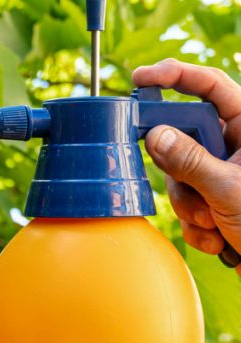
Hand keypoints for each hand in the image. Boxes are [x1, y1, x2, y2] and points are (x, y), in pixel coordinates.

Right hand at [132, 59, 240, 269]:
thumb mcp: (227, 190)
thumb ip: (189, 161)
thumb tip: (155, 136)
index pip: (211, 87)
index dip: (175, 77)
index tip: (141, 79)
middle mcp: (237, 146)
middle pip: (184, 137)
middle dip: (180, 171)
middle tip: (185, 184)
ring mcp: (223, 173)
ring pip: (179, 176)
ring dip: (190, 205)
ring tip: (213, 222)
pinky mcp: (214, 199)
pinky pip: (186, 202)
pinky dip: (196, 223)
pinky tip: (218, 235)